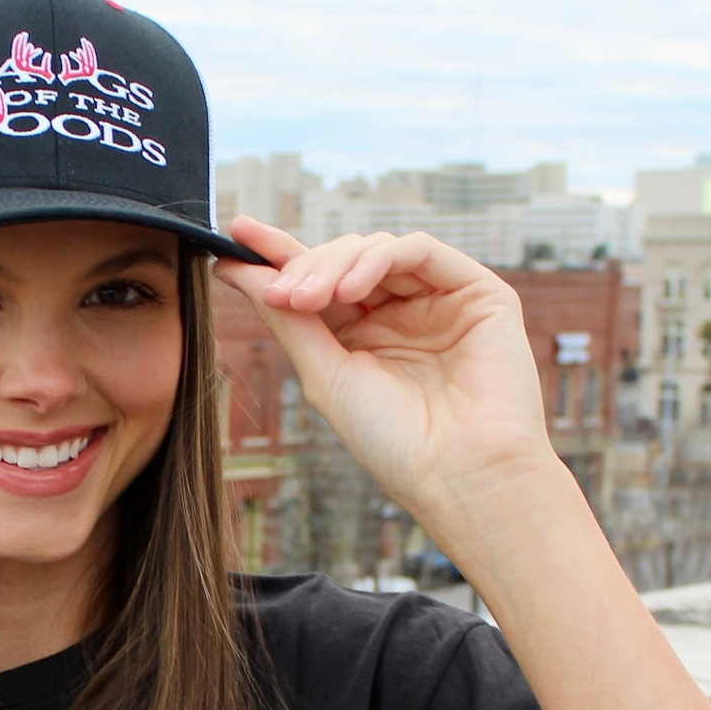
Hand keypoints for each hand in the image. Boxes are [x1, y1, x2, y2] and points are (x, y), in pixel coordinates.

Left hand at [214, 216, 556, 528]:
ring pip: (376, 248)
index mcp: (362, 336)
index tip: (233, 235)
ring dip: (333, 264)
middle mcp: (400, 313)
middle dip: (302, 267)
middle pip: (342, 259)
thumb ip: (286, 318)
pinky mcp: (477, 292)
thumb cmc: (392, 439)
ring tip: (306, 297)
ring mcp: (438, 300)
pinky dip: (378, 259)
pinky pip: (420, 250)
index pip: (317, 281)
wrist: (458, 474)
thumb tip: (233, 269)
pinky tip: (349, 289)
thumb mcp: (323, 372)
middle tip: (277, 292)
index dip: (276, 254)